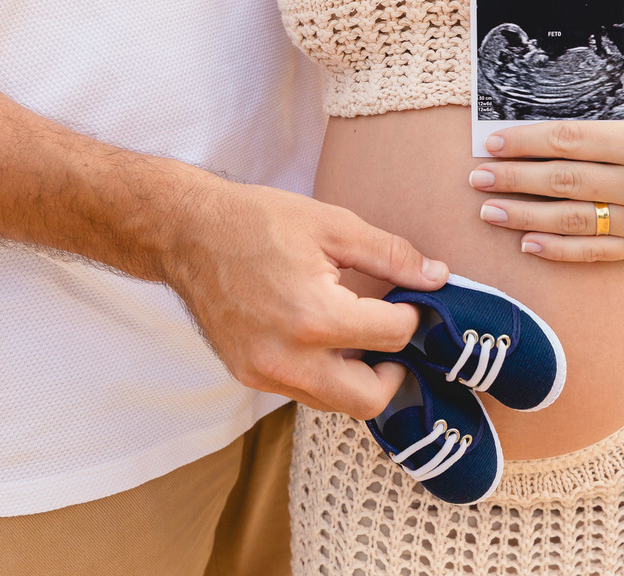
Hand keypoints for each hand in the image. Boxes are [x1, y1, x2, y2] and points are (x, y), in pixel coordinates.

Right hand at [160, 176, 447, 418]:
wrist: (186, 233)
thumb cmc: (256, 221)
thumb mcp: (332, 225)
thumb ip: (391, 254)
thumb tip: (436, 276)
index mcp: (314, 317)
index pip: (393, 337)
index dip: (411, 315)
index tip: (408, 300)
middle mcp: (288, 358)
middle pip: (369, 399)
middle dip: (394, 370)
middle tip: (394, 337)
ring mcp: (264, 373)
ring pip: (334, 402)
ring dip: (357, 377)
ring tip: (358, 334)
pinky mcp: (248, 375)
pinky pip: (302, 391)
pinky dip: (324, 374)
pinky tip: (323, 338)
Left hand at [468, 118, 623, 260]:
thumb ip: (594, 134)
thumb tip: (532, 142)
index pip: (569, 141)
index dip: (526, 143)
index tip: (492, 144)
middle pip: (563, 181)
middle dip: (514, 180)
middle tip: (477, 178)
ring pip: (572, 219)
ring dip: (524, 216)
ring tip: (489, 211)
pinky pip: (594, 251)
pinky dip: (557, 248)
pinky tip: (526, 243)